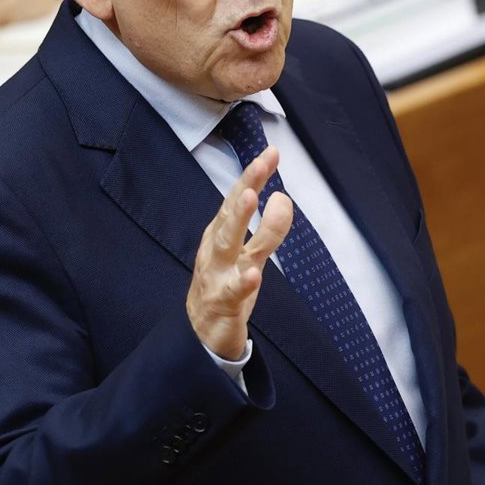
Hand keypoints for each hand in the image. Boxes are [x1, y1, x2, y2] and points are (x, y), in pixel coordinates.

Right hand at [187, 145, 292, 359]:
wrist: (201, 332)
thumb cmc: (224, 284)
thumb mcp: (244, 252)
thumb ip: (265, 227)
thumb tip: (282, 196)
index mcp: (219, 234)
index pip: (237, 198)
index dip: (253, 175)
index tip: (271, 152)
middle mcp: (216, 249)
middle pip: (231, 214)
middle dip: (246, 187)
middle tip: (261, 163)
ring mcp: (217, 275)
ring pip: (229, 245)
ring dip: (241, 220)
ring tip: (256, 198)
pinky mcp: (223, 303)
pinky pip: (234, 291)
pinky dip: (243, 282)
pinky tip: (254, 274)